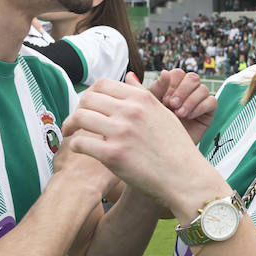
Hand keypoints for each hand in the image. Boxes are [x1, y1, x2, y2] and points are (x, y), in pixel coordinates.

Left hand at [62, 77, 223, 213]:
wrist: (184, 178)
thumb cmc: (175, 148)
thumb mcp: (163, 114)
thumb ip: (143, 95)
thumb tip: (129, 77)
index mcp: (142, 99)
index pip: (102, 84)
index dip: (90, 94)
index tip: (87, 106)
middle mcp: (131, 111)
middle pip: (87, 99)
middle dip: (77, 109)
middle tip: (75, 122)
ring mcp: (121, 132)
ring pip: (79, 118)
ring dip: (70, 125)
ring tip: (71, 133)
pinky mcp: (113, 154)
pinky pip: (81, 143)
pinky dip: (75, 145)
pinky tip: (79, 150)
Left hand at [149, 69, 216, 144]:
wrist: (167, 149)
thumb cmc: (158, 128)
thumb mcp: (153, 107)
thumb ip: (157, 89)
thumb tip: (164, 72)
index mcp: (173, 87)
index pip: (178, 74)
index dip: (172, 84)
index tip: (164, 100)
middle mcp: (188, 92)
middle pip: (192, 78)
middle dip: (182, 91)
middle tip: (173, 105)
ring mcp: (199, 100)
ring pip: (203, 88)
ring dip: (190, 101)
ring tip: (180, 114)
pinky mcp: (209, 111)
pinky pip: (212, 101)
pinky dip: (200, 107)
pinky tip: (190, 116)